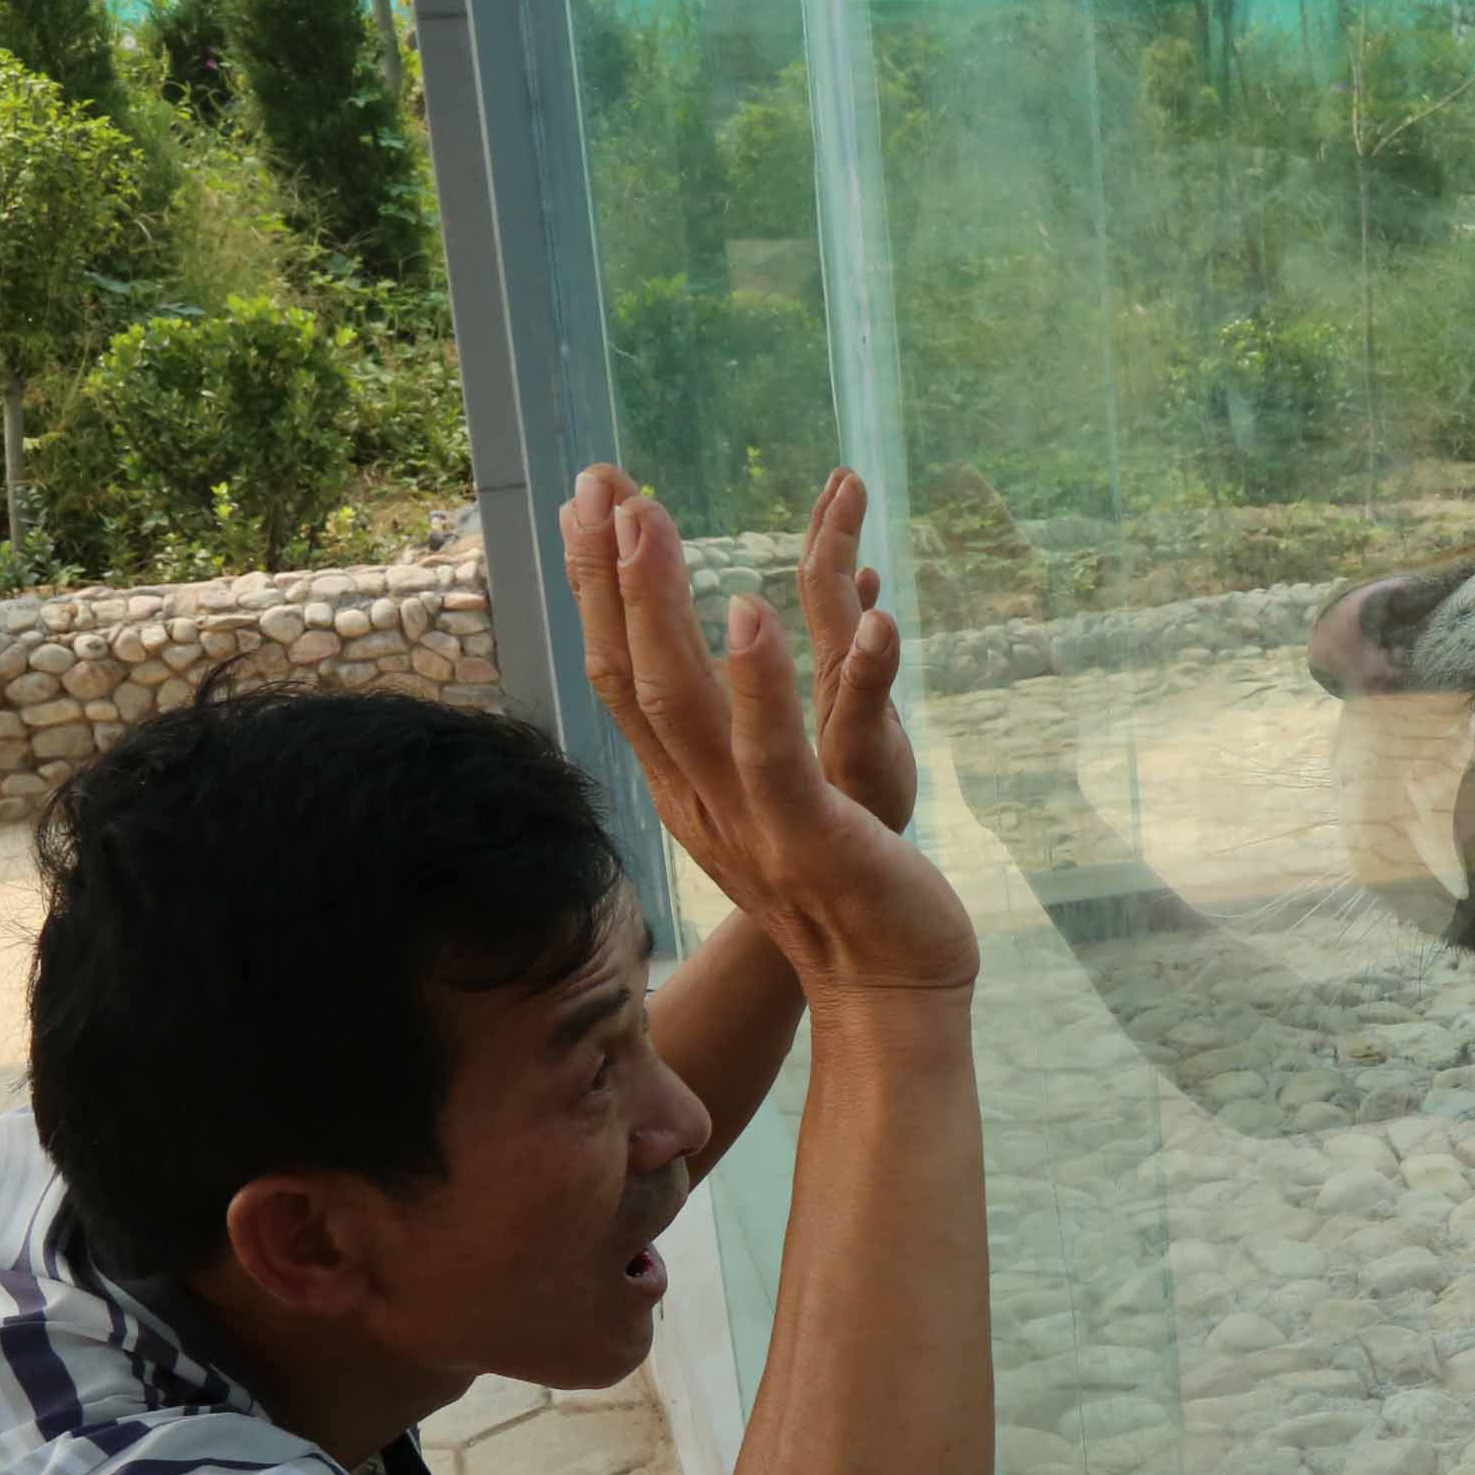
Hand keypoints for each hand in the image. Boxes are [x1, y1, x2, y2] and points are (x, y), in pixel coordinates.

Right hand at [560, 464, 975, 998]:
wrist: (889, 994)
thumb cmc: (846, 891)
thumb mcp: (786, 796)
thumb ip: (764, 723)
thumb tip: (755, 639)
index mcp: (690, 788)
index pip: (621, 676)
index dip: (598, 590)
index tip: (586, 508)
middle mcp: (700, 800)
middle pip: (631, 674)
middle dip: (610, 572)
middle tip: (597, 480)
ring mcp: (748, 819)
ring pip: (680, 701)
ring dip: (660, 601)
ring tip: (647, 515)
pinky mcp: (809, 836)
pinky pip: (772, 751)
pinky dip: (760, 680)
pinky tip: (754, 609)